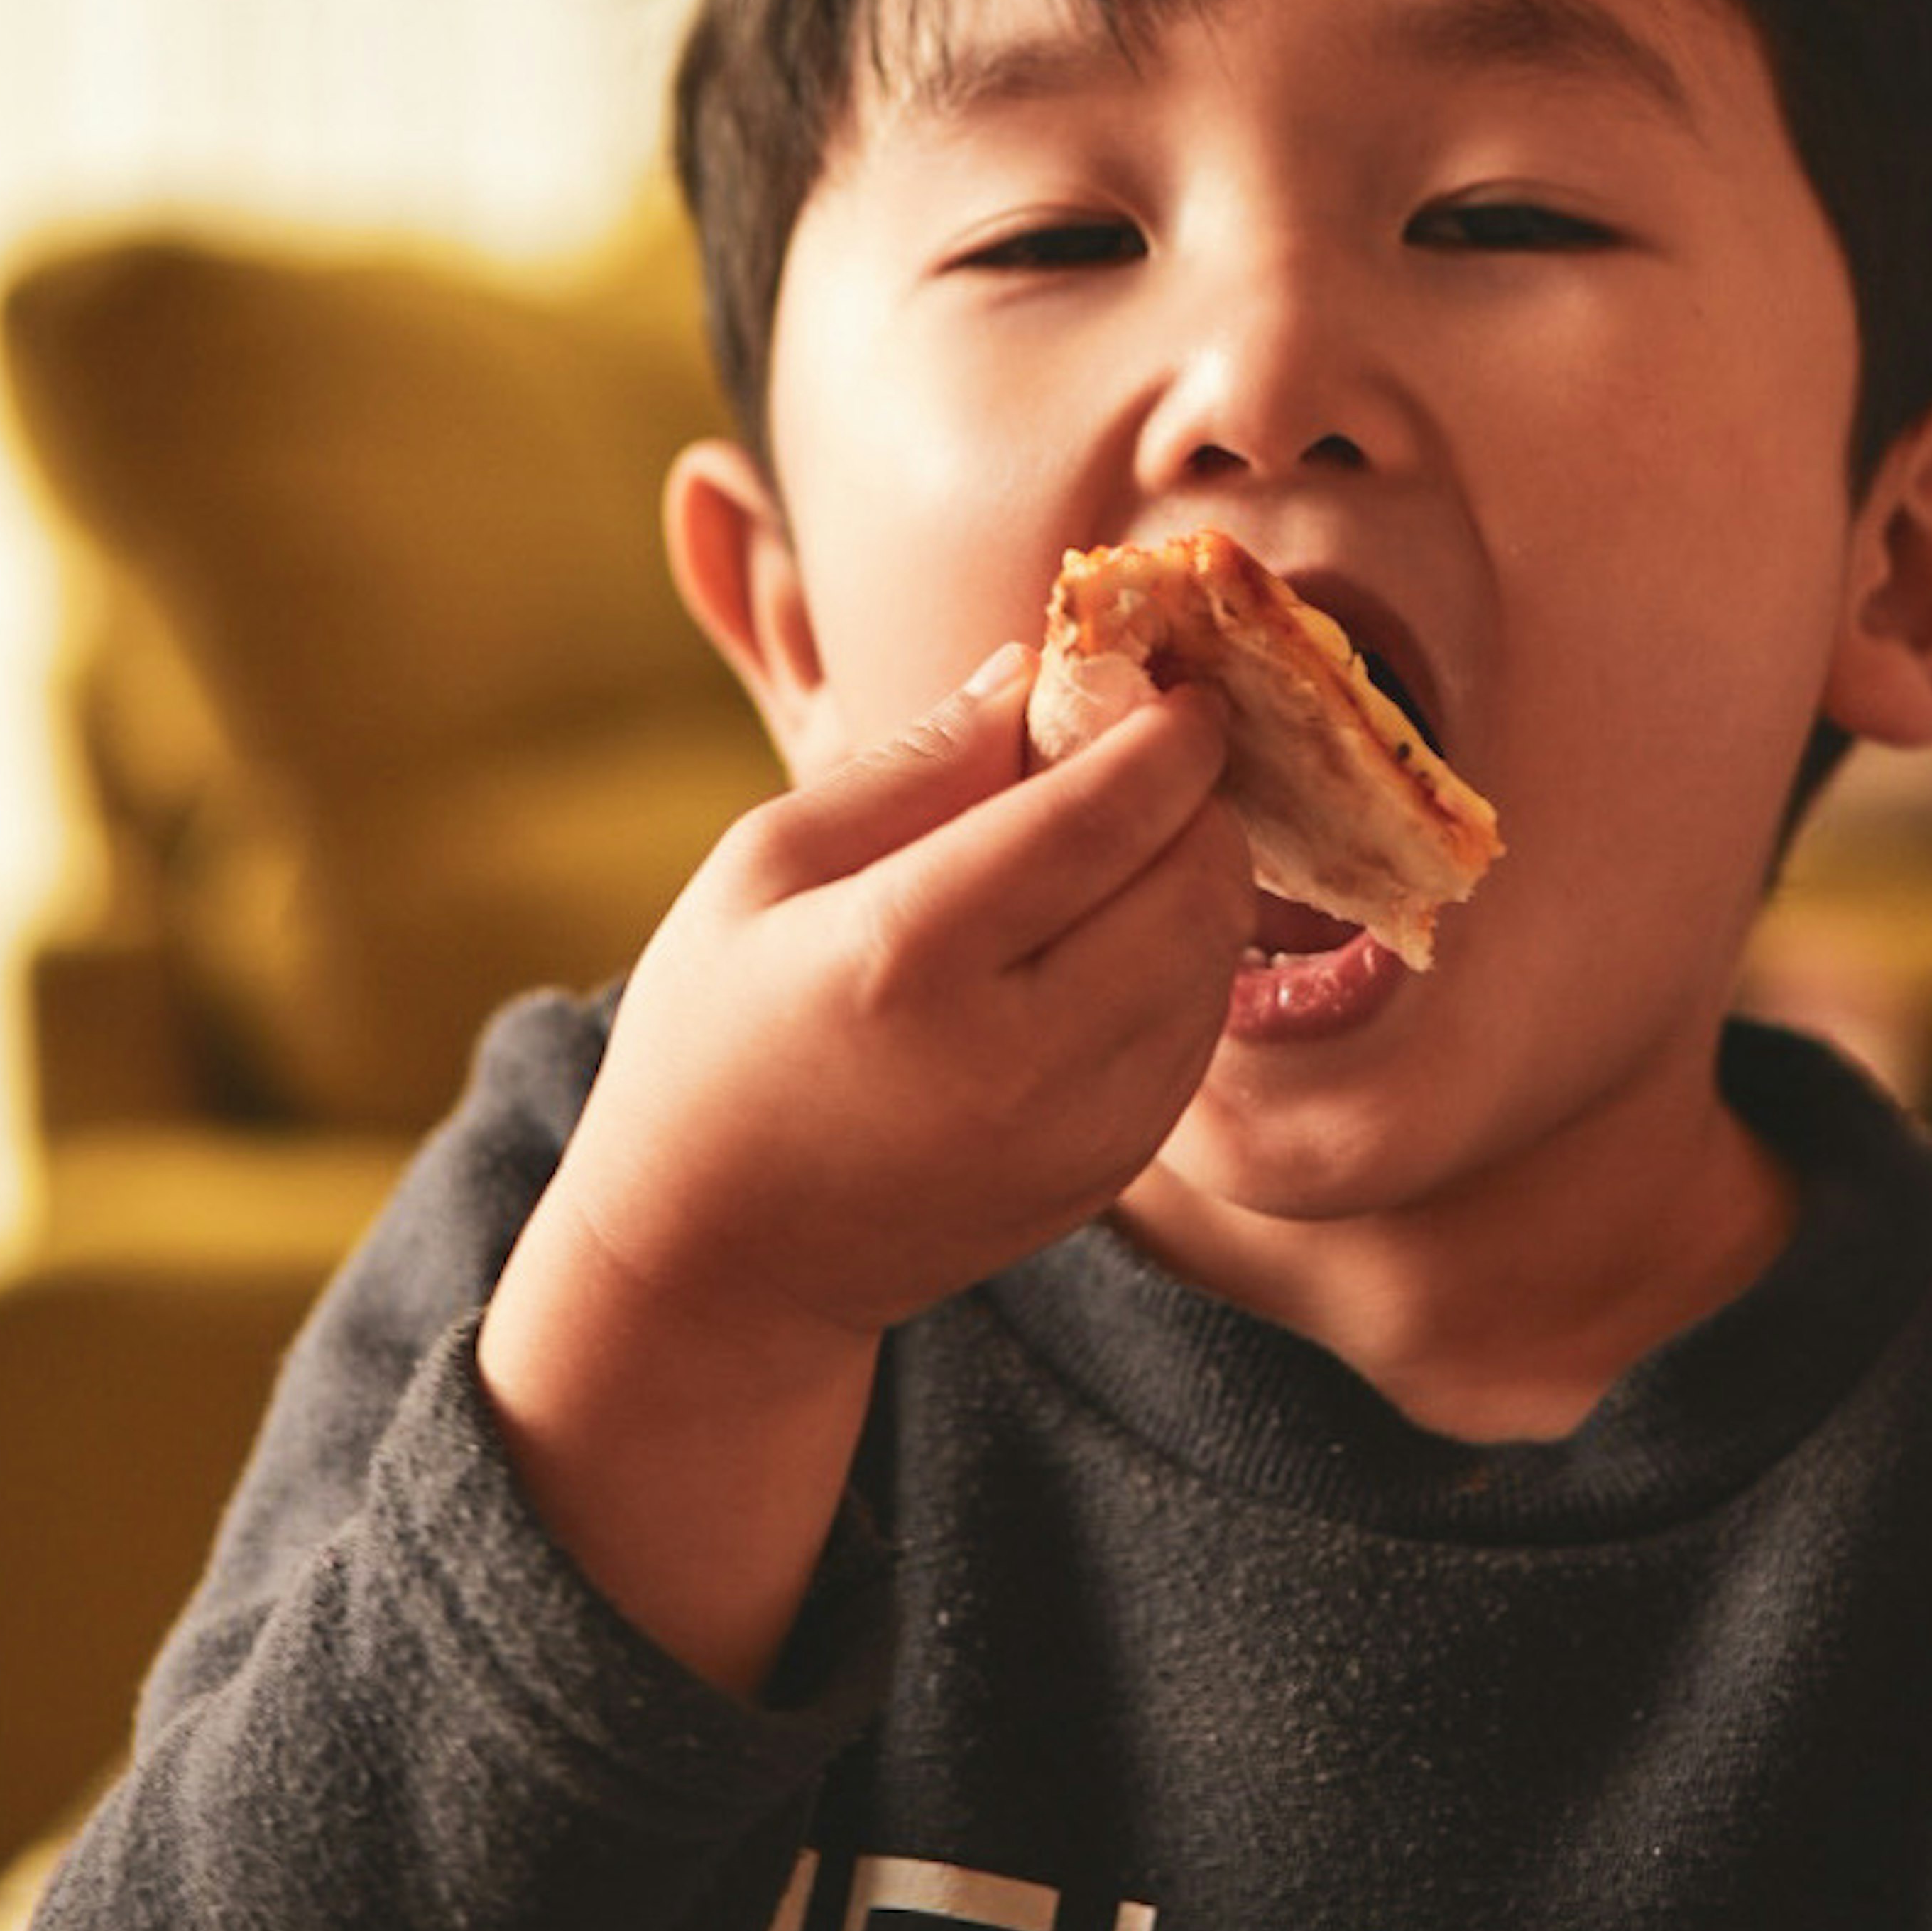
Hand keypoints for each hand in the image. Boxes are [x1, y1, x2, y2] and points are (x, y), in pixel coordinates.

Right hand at [479, 644, 1254, 1682]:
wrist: (718, 1258)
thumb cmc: (716, 1034)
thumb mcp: (761, 868)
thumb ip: (907, 768)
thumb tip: (1030, 672)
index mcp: (906, 955)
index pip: (1098, 816)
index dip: (1165, 738)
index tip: (1183, 691)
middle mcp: (1009, 1055)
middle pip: (1190, 889)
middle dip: (1197, 806)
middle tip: (1158, 763)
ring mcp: (1070, 1131)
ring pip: (1215, 963)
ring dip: (1201, 882)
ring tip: (1134, 846)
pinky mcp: (1104, 1177)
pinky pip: (1196, 1039)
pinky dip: (1184, 968)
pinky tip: (1117, 940)